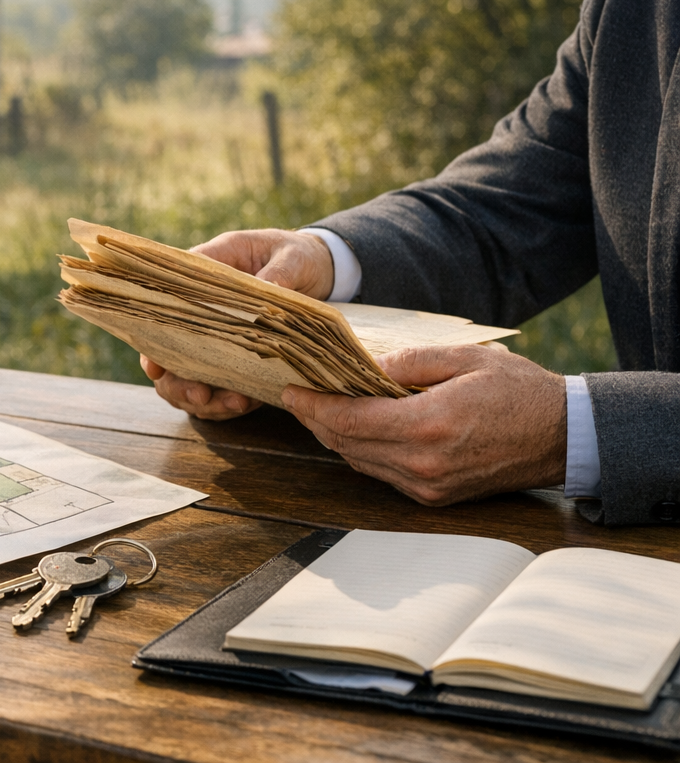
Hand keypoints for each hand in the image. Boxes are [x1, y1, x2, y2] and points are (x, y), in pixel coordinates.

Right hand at [142, 228, 334, 418]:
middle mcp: (202, 310)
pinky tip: (247, 403)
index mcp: (204, 275)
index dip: (155, 341)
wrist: (317, 267)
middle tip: (202, 396)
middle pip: (170, 353)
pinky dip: (228, 402)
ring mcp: (215, 336)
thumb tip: (268, 291)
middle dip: (179, 383)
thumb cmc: (295, 254)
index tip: (156, 368)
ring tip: (236, 404)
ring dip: (206, 399)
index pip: (166, 308)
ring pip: (189, 376)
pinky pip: (219, 386)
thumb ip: (279, 274)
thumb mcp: (291, 256)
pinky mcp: (235, 356)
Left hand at [279, 343, 566, 504]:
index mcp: (428, 426)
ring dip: (335, 436)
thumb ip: (409, 362)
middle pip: (346, 444)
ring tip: (320, 408)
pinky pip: (382, 473)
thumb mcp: (465, 358)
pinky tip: (356, 427)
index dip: (312, 406)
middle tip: (297, 395)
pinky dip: (362, 450)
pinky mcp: (435, 496)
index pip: (349, 419)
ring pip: (360, 461)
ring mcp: (428, 486)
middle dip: (315, 420)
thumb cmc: (519, 391)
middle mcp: (423, 464)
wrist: (564, 437)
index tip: (290, 390)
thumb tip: (366, 368)